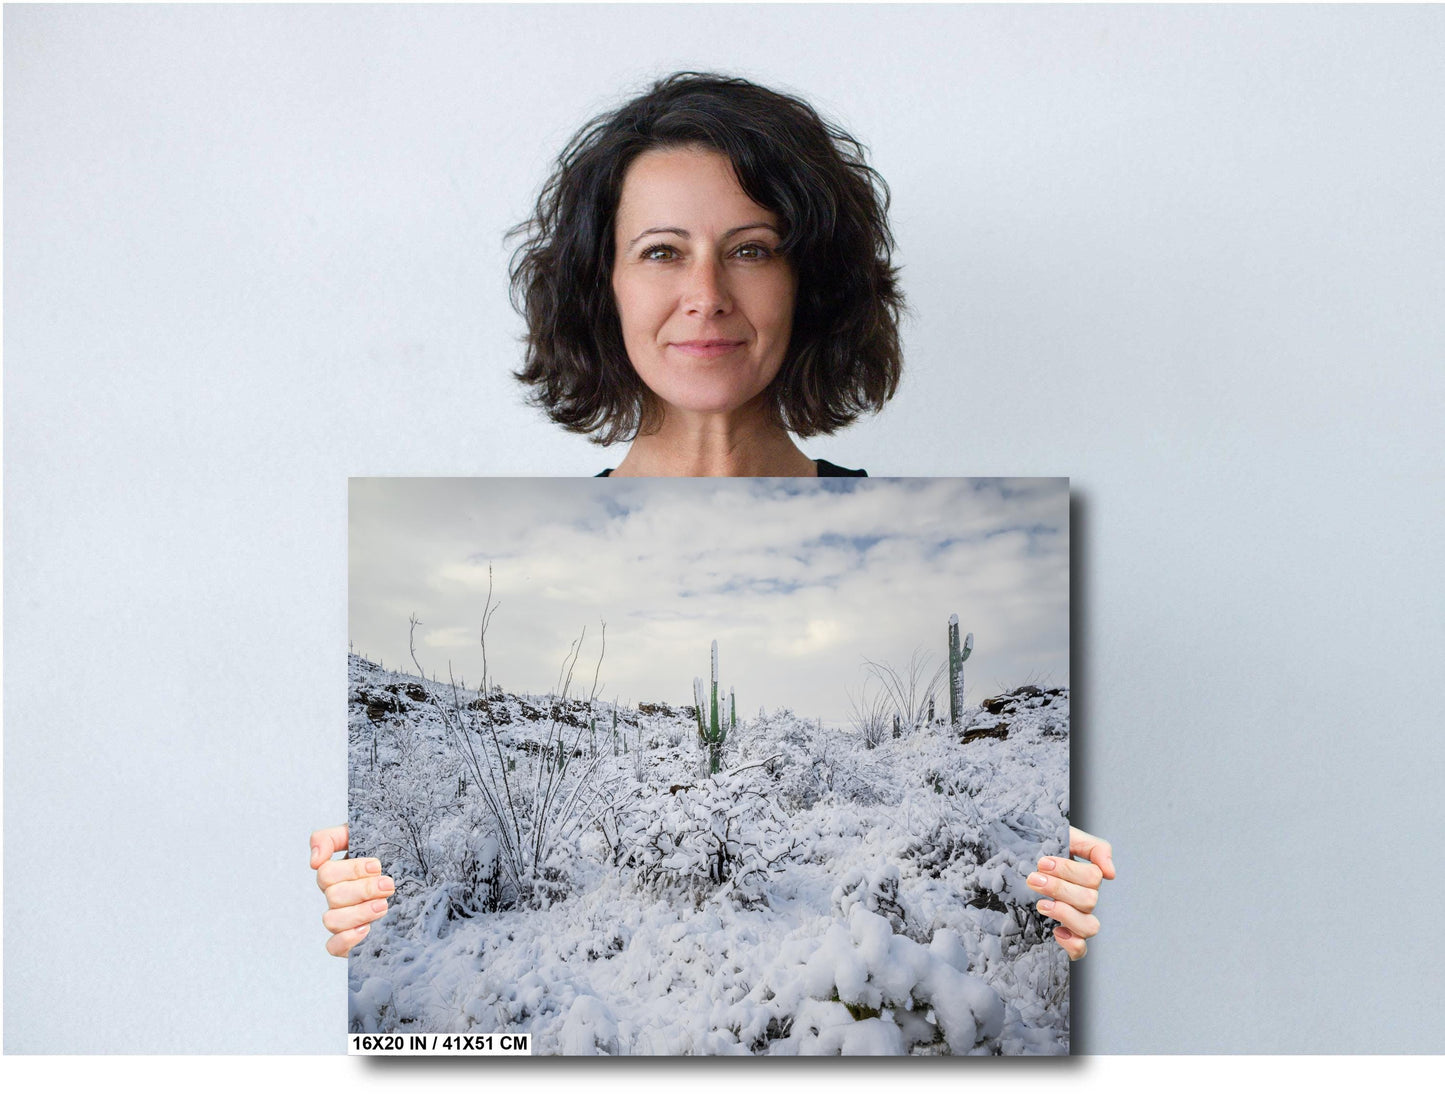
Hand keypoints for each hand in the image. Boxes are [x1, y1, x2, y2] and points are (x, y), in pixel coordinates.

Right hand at [310, 824, 395, 957]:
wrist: (421, 878)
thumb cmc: (392, 853)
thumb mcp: (364, 835)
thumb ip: (331, 838)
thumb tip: (314, 860)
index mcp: (338, 874)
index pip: (326, 873)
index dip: (351, 870)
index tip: (377, 865)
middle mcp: (337, 897)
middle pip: (333, 896)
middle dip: (363, 890)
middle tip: (389, 885)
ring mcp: (343, 919)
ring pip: (331, 920)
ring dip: (359, 913)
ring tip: (384, 906)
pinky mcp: (351, 941)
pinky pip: (333, 947)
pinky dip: (346, 939)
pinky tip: (367, 930)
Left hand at [1026, 826, 1114, 960]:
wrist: (1012, 858)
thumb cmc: (1039, 847)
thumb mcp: (1066, 836)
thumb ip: (1095, 848)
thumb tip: (1111, 873)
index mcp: (1086, 876)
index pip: (1093, 877)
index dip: (1069, 871)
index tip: (1042, 862)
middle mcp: (1084, 899)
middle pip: (1089, 900)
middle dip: (1059, 888)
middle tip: (1033, 879)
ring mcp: (1075, 918)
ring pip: (1089, 926)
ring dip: (1065, 914)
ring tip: (1041, 904)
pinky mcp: (1064, 936)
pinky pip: (1080, 950)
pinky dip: (1072, 944)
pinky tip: (1056, 931)